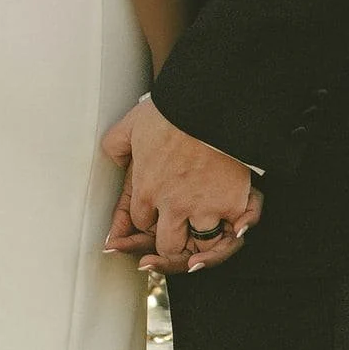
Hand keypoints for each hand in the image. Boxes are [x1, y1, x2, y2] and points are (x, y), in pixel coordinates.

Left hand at [102, 97, 261, 273]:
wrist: (209, 103)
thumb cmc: (172, 110)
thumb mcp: (131, 124)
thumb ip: (117, 144)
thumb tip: (114, 157)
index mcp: (147, 189)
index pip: (140, 222)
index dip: (147, 219)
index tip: (154, 215)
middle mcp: (172, 205)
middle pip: (167, 244)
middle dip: (170, 239)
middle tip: (177, 232)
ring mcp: (203, 207)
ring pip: (198, 246)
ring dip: (200, 241)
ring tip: (202, 238)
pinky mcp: (231, 204)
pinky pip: (232, 235)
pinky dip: (234, 234)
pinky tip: (231, 231)